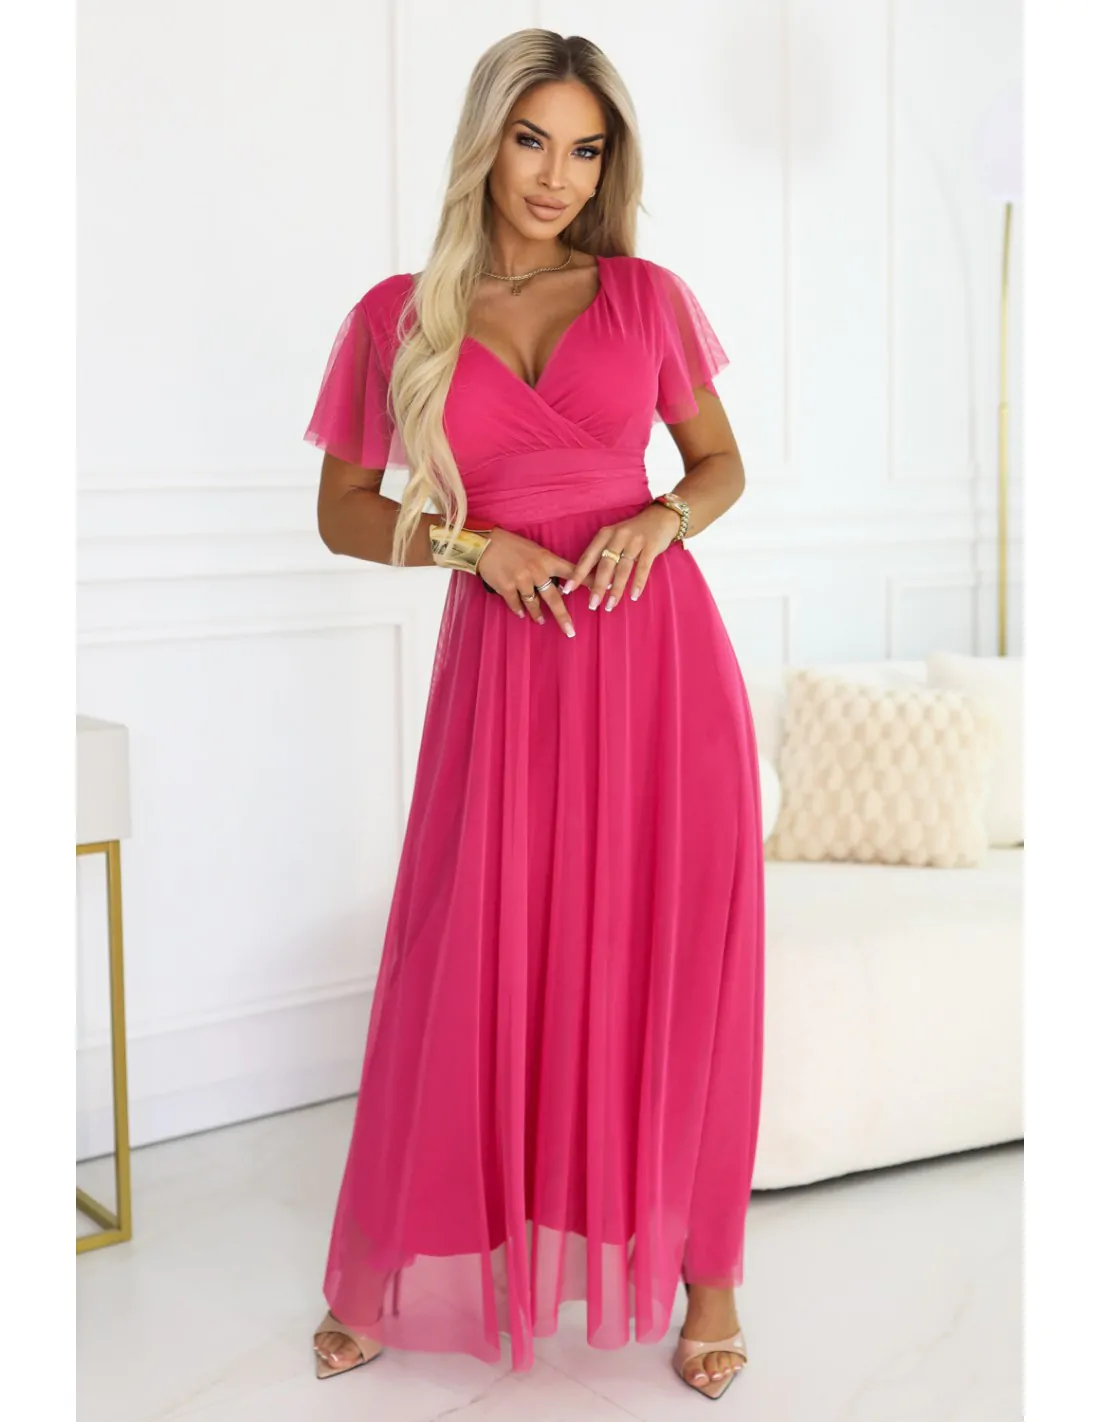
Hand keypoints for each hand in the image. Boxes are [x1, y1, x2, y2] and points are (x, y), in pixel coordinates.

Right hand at [476, 527, 596, 636]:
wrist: (485, 543)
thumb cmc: (510, 544)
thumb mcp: (534, 549)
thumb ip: (547, 564)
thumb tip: (560, 582)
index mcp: (546, 559)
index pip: (573, 571)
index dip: (589, 581)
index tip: (604, 589)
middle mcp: (537, 571)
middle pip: (555, 598)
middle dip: (563, 617)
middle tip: (570, 631)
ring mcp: (522, 580)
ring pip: (534, 604)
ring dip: (538, 614)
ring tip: (541, 621)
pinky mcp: (506, 587)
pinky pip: (516, 604)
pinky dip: (518, 610)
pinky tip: (521, 614)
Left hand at [564, 504, 681, 610]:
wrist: (661, 517)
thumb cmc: (633, 532)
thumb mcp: (615, 537)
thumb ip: (603, 555)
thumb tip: (590, 581)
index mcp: (605, 534)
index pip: (588, 556)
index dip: (578, 574)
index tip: (568, 590)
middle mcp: (618, 536)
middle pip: (605, 565)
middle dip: (598, 587)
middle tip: (592, 605)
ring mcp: (635, 540)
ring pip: (623, 568)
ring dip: (616, 589)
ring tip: (610, 605)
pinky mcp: (651, 546)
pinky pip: (643, 567)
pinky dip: (638, 583)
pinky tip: (634, 596)